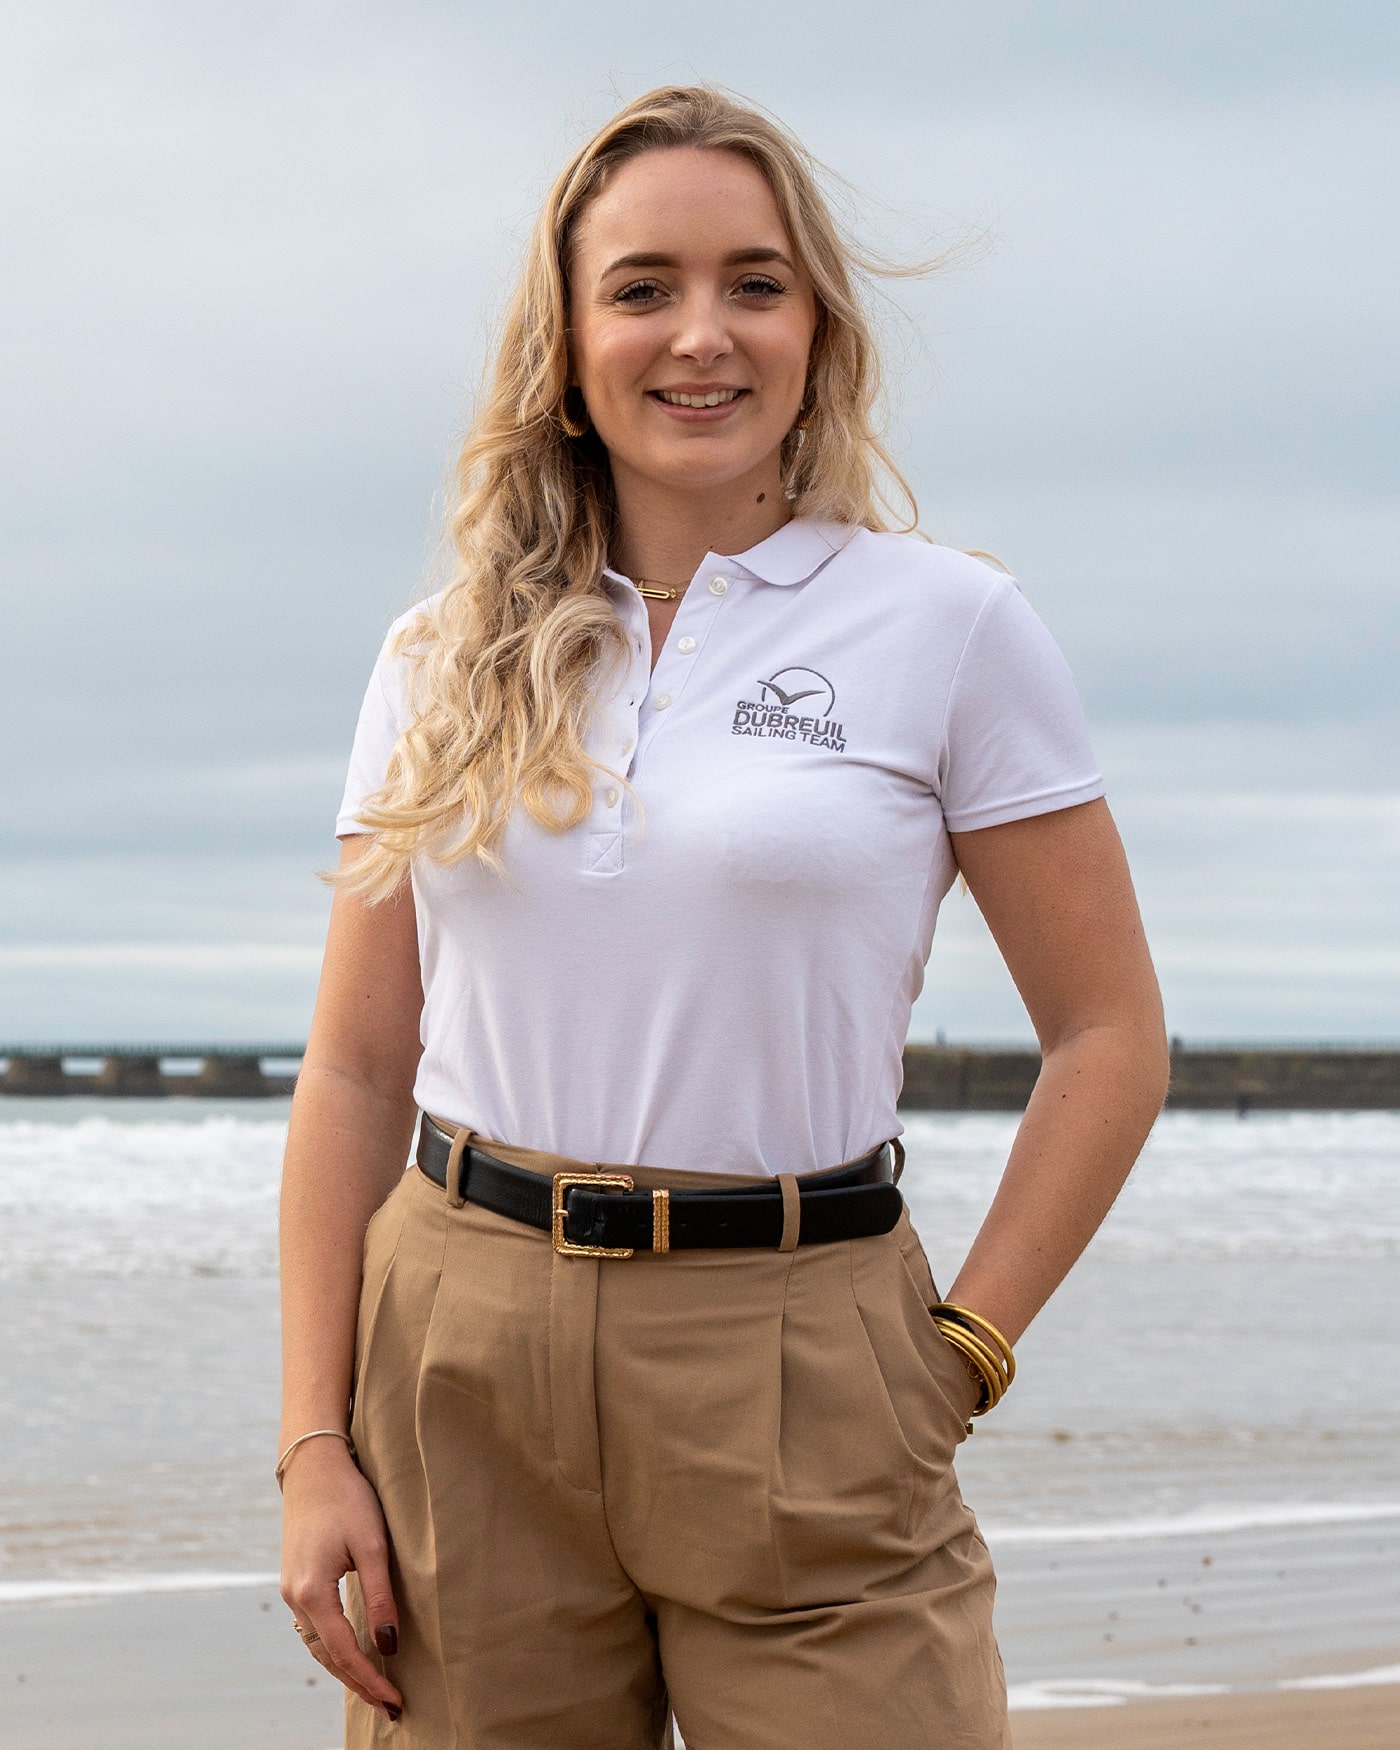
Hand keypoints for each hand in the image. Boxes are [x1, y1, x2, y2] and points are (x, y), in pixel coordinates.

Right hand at [279, 1440, 403, 1720]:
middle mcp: (295, 1597)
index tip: (395, 1700)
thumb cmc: (348, 1498)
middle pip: (326, 1657)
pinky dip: (333, 1648)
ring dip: (344, 1669)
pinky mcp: (296, 1581)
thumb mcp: (373, 1544)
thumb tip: (388, 1646)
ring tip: (377, 1689)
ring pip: (317, 1646)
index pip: (343, 1652)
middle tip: (391, 1706)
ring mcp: (291, 1590)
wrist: (314, 1466)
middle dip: (358, 1683)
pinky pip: (314, 1628)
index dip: (369, 1679)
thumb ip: (380, 1596)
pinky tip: (353, 1654)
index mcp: (312, 1592)